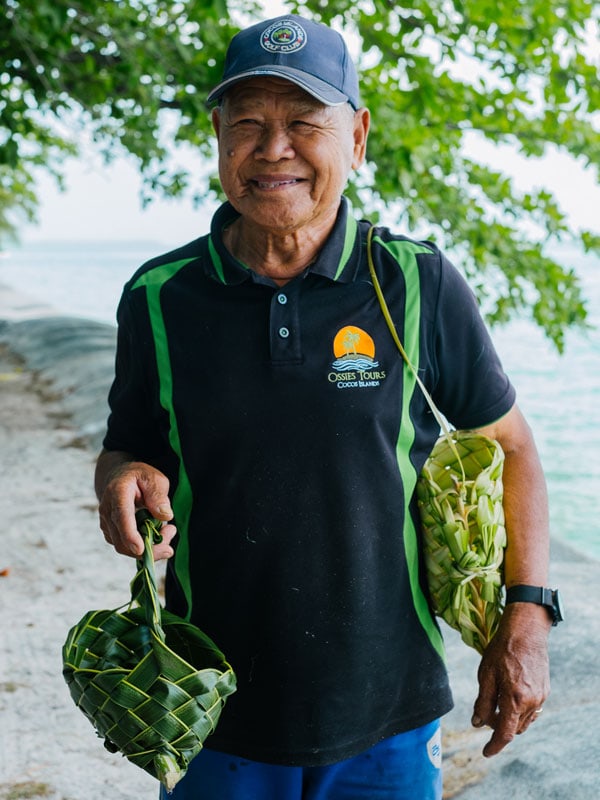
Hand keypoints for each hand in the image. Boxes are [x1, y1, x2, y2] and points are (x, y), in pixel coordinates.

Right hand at [97, 457, 175, 559]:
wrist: (122, 478)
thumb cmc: (140, 477)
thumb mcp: (154, 479)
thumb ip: (158, 496)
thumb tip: (166, 516)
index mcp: (117, 492)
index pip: (122, 516)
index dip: (130, 535)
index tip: (141, 549)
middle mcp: (107, 510)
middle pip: (122, 540)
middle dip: (148, 547)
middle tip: (172, 533)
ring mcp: (106, 523)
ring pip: (124, 547)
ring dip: (148, 547)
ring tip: (168, 531)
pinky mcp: (110, 532)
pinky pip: (126, 546)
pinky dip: (142, 546)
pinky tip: (157, 533)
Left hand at [472, 603, 550, 756]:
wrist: (526, 631)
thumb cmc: (502, 649)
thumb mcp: (486, 674)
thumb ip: (483, 701)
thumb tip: (477, 723)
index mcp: (515, 699)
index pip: (504, 733)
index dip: (494, 746)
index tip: (485, 752)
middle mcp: (531, 702)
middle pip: (513, 728)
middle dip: (497, 727)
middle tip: (484, 714)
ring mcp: (541, 697)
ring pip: (523, 721)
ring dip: (509, 720)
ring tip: (495, 704)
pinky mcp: (545, 690)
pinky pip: (531, 711)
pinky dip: (519, 711)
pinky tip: (509, 699)